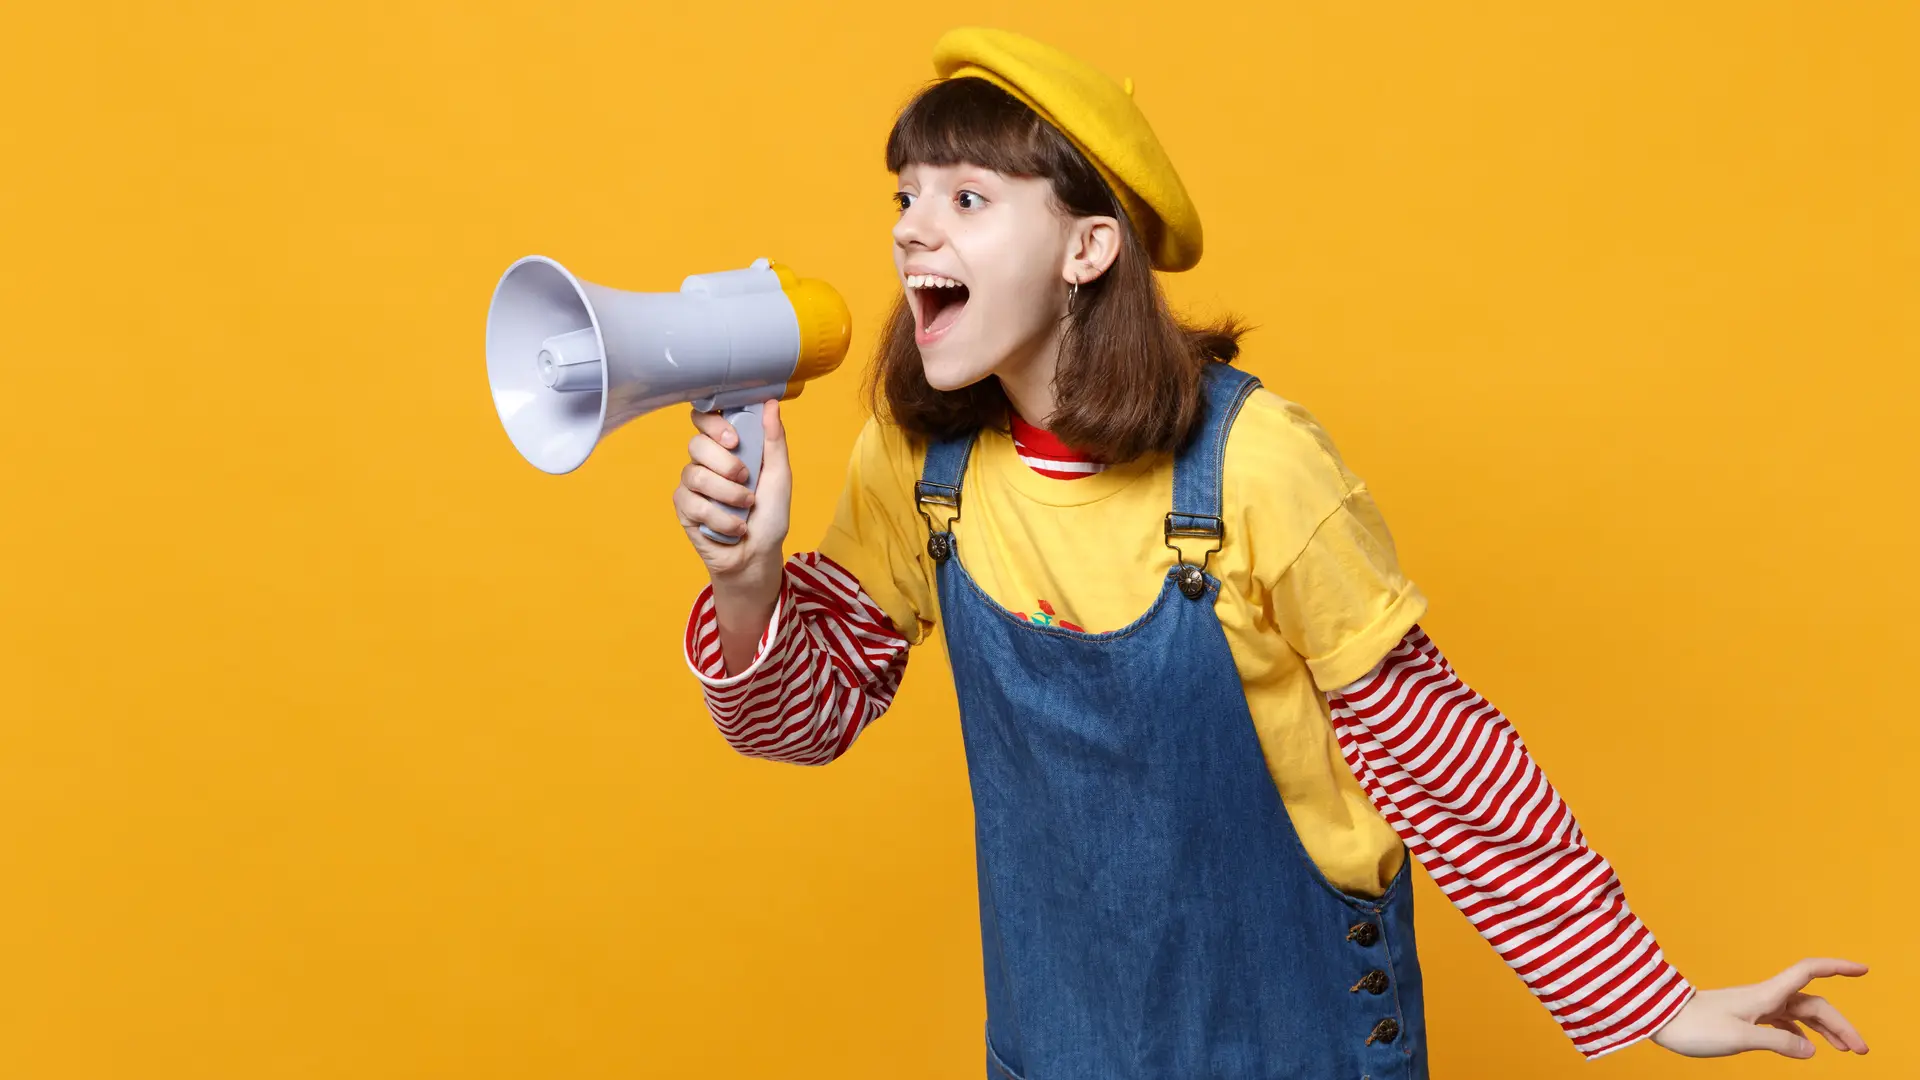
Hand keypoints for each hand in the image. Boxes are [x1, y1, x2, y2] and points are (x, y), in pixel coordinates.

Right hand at [671, 398, 791, 585]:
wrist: (759, 555)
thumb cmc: (770, 515)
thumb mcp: (779, 475)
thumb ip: (774, 440)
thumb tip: (769, 403)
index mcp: (727, 448)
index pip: (704, 419)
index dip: (712, 423)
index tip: (733, 439)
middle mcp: (705, 461)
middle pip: (697, 444)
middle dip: (725, 463)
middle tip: (745, 478)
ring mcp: (691, 484)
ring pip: (695, 473)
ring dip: (728, 494)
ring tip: (746, 507)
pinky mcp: (684, 508)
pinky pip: (693, 503)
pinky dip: (720, 518)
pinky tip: (734, 528)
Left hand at [1651, 957, 1868, 1058]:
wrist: (1661, 1020)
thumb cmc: (1694, 1027)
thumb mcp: (1738, 1037)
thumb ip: (1776, 1042)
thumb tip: (1811, 1051)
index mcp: (1765, 995)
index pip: (1809, 972)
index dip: (1837, 968)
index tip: (1864, 969)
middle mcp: (1765, 997)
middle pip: (1814, 1004)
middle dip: (1841, 1024)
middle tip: (1862, 1051)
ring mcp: (1757, 1007)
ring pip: (1801, 1014)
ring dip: (1826, 1030)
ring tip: (1846, 1051)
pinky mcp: (1747, 1018)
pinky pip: (1785, 1023)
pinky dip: (1802, 1034)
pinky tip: (1807, 1048)